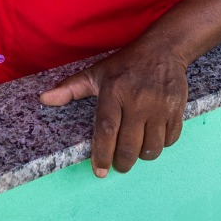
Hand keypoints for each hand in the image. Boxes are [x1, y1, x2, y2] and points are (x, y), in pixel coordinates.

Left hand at [39, 43, 188, 176]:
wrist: (163, 49)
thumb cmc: (126, 65)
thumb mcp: (96, 73)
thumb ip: (70, 89)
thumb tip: (44, 99)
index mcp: (114, 92)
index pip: (106, 130)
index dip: (102, 154)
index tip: (99, 171)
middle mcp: (138, 100)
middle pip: (129, 146)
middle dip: (122, 163)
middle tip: (119, 165)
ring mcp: (160, 105)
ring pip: (152, 148)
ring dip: (142, 156)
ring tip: (136, 150)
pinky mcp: (177, 109)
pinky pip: (170, 139)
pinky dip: (162, 145)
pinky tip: (153, 137)